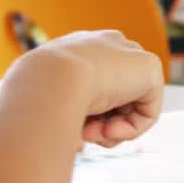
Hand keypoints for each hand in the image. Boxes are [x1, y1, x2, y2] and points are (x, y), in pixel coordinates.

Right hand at [15, 31, 164, 147]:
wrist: (48, 79)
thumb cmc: (34, 94)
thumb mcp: (40, 101)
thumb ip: (58, 109)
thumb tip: (72, 137)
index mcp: (77, 48)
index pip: (92, 86)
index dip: (84, 115)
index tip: (70, 125)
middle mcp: (104, 45)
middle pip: (113, 99)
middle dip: (100, 123)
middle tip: (83, 135)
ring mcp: (129, 53)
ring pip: (129, 109)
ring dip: (111, 130)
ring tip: (91, 133)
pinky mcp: (149, 66)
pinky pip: (148, 112)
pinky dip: (130, 130)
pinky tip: (110, 129)